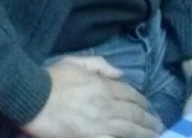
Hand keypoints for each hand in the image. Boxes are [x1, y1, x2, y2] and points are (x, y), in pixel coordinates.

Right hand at [22, 56, 162, 137]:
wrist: (33, 100)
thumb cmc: (51, 80)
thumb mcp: (74, 62)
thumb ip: (99, 65)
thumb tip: (120, 72)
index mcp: (103, 85)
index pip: (130, 93)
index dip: (142, 101)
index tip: (149, 107)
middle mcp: (107, 104)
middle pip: (135, 112)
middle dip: (149, 119)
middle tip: (158, 124)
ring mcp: (102, 124)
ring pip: (131, 129)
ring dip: (146, 132)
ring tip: (156, 134)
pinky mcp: (94, 137)